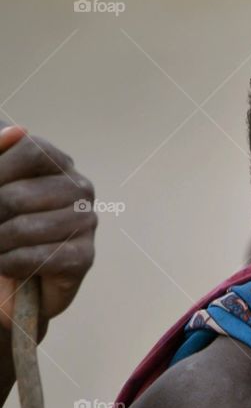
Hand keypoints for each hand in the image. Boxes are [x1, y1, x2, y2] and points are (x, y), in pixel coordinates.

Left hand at [0, 126, 95, 333]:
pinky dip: (11, 264)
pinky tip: (6, 265)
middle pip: (21, 195)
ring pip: (27, 229)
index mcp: (56, 163)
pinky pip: (40, 258)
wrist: (6, 278)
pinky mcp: (85, 257)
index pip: (31, 151)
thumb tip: (17, 130)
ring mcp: (86, 222)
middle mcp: (79, 188)